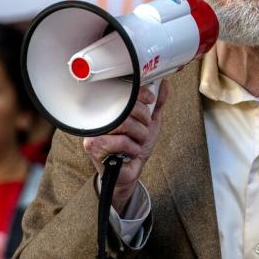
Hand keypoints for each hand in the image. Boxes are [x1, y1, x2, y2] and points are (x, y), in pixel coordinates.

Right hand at [83, 82, 168, 214]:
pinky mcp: (93, 146)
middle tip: (145, 128)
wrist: (128, 173)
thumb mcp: (150, 123)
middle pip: (124, 107)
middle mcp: (100, 117)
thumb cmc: (135, 147)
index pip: (123, 92)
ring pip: (123, 123)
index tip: (151, 99)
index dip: (140, 93)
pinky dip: (132, 148)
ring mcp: (94, 131)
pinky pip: (119, 141)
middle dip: (143, 118)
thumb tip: (164, 85)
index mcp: (111, 108)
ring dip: (139, 135)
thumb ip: (157, 104)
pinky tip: (131, 152)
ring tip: (137, 142)